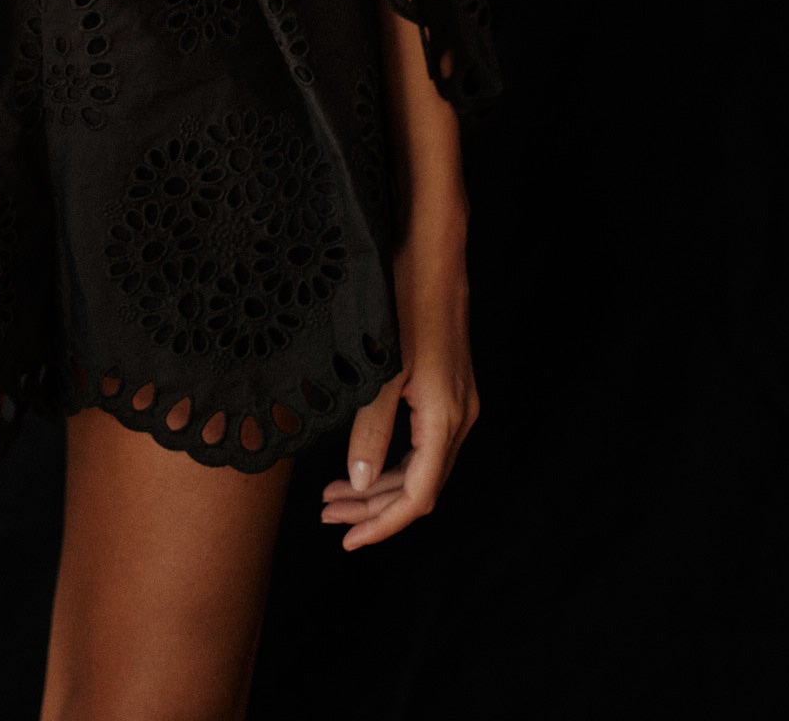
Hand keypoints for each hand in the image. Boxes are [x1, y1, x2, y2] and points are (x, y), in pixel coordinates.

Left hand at [319, 223, 479, 549]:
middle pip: (420, 487)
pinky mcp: (450, 386)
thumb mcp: (379, 368)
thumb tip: (358, 484)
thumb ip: (370, 429)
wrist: (434, 248)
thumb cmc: (404, 299)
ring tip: (333, 494)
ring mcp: (459, 401)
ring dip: (379, 485)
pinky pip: (424, 442)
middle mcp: (460, 416)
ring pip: (422, 465)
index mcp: (445, 418)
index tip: (349, 541)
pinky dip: (392, 458)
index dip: (383, 525)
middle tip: (327, 517)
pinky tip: (361, 457)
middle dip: (373, 509)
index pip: (418, 496)